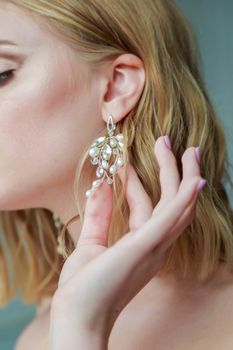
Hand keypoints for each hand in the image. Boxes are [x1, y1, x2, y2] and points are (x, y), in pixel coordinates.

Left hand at [49, 136, 205, 348]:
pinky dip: (185, 199)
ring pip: (178, 205)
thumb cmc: (84, 286)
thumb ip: (99, 216)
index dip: (137, 182)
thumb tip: (101, 186)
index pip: (147, 206)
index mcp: (144, 245)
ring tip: (181, 149)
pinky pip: (171, 218)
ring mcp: (154, 245)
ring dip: (183, 176)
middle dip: (173, 171)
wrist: (77, 315)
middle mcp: (156, 245)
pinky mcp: (146, 246)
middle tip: (168, 142)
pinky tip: (194, 181)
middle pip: (173, 202)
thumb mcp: (90, 243)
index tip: (123, 163)